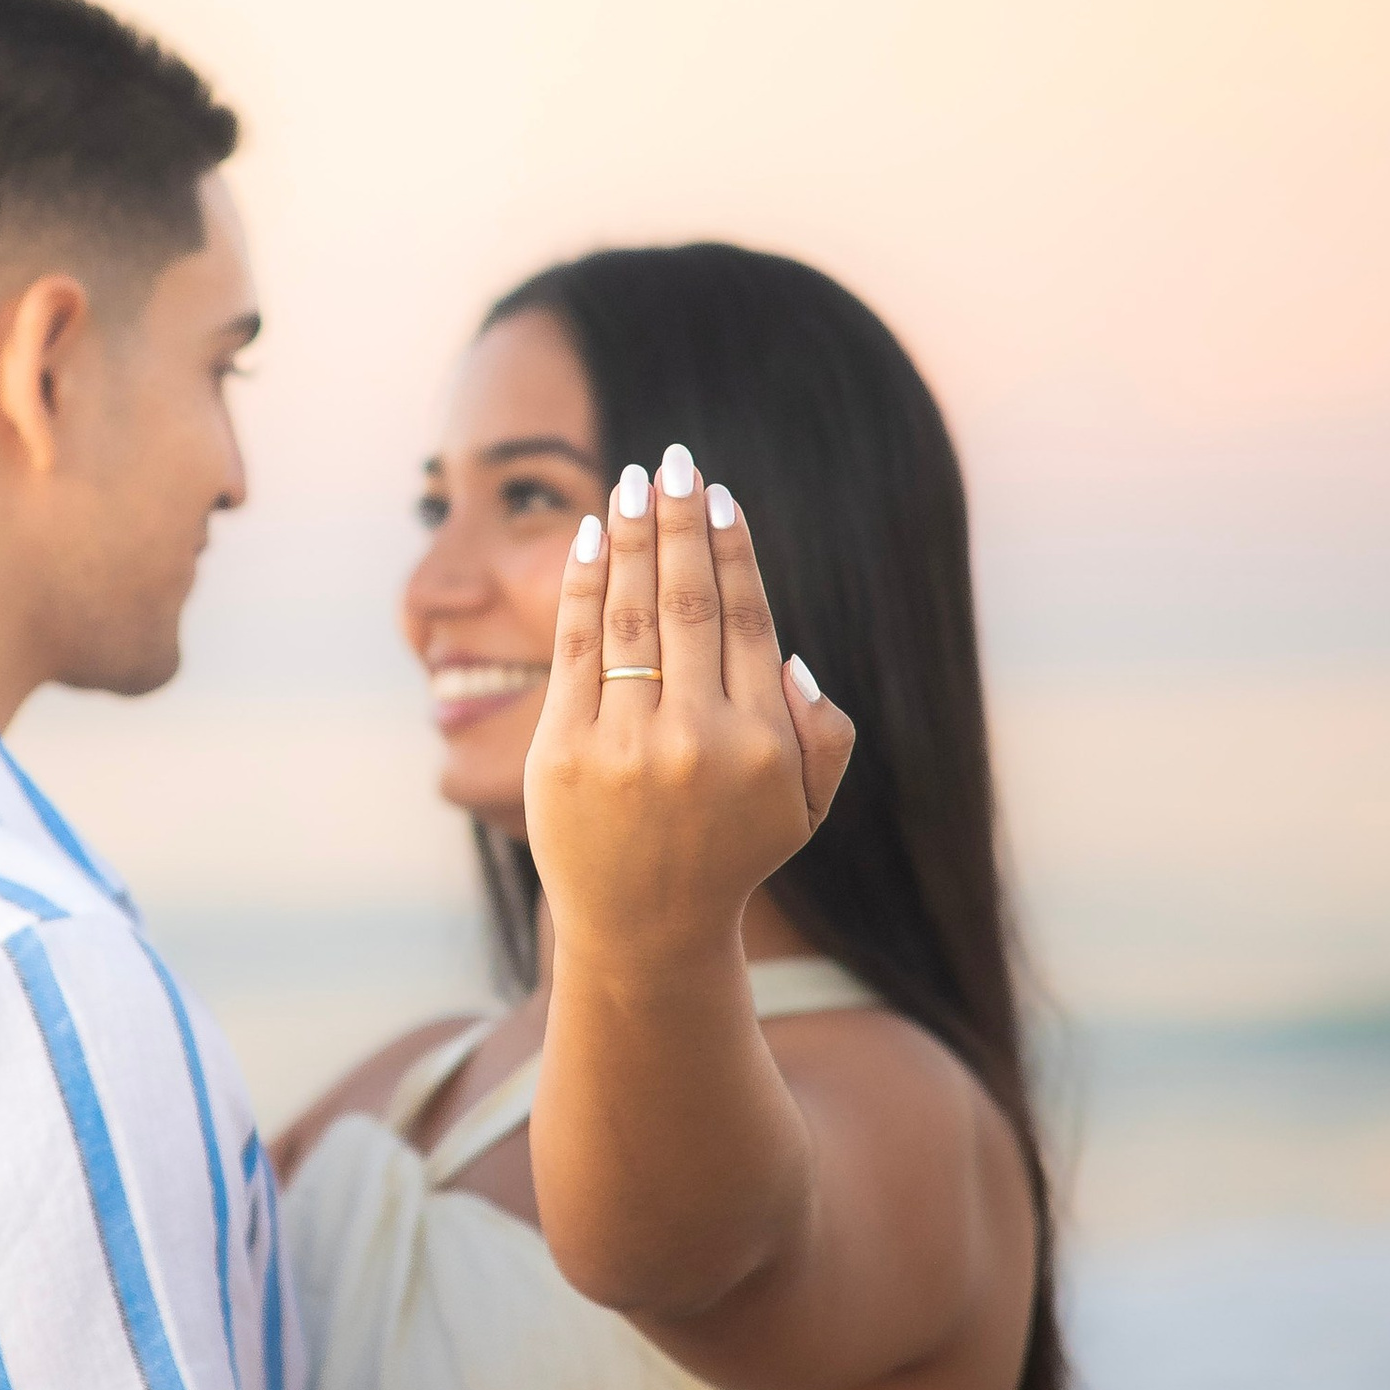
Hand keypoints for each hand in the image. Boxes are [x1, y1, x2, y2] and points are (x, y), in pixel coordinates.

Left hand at [524, 445, 855, 976]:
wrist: (643, 929)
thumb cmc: (729, 854)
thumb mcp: (805, 808)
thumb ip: (824, 735)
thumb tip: (791, 653)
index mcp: (763, 743)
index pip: (749, 619)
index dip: (734, 551)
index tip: (721, 498)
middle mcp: (697, 737)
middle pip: (689, 601)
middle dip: (680, 520)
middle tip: (677, 460)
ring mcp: (626, 744)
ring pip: (631, 614)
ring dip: (632, 535)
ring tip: (634, 480)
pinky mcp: (565, 751)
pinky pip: (576, 648)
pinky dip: (584, 585)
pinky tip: (593, 536)